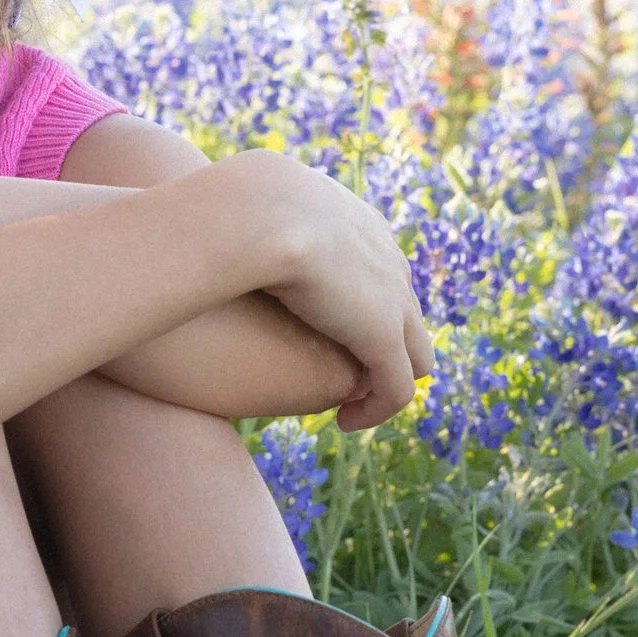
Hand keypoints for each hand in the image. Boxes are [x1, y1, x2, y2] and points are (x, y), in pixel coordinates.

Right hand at [204, 154, 431, 431]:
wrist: (248, 215)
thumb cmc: (227, 214)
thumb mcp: (244, 214)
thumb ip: (251, 228)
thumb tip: (226, 232)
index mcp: (359, 226)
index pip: (378, 276)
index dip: (356, 311)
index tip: (322, 337)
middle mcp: (387, 261)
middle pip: (404, 317)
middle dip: (381, 351)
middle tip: (344, 381)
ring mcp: (392, 300)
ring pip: (411, 356)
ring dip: (384, 386)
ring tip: (347, 409)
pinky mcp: (383, 336)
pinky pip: (395, 389)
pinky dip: (376, 410)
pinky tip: (344, 423)